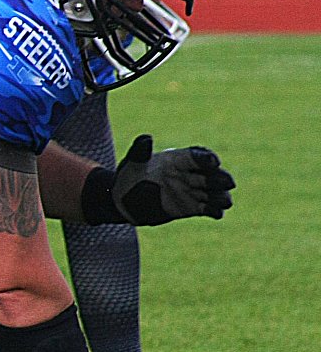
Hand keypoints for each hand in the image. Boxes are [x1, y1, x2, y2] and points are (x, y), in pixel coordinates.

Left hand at [111, 134, 235, 224]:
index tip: (213, 162)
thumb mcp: (132, 163)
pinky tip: (216, 213)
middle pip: (210, 174)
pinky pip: (207, 209)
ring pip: (213, 192)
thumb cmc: (129, 176)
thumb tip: (146, 138)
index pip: (196, 156)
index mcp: (177, 159)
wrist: (123, 201)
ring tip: (225, 201)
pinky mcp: (190, 208)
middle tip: (228, 183)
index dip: (206, 158)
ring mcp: (191, 191)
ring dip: (221, 196)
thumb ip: (140, 151)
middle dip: (220, 178)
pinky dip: (214, 211)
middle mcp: (188, 174)